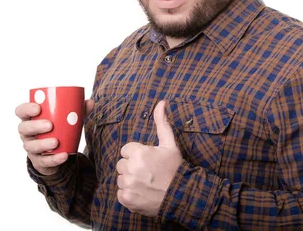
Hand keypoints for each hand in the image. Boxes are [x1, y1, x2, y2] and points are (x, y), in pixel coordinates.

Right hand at [15, 99, 94, 175]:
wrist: (55, 152)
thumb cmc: (58, 128)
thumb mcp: (66, 119)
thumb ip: (77, 110)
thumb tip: (90, 102)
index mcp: (30, 118)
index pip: (21, 111)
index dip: (26, 109)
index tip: (37, 108)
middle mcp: (27, 133)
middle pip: (23, 128)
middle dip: (35, 126)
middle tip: (50, 125)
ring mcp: (31, 147)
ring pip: (31, 146)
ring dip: (43, 144)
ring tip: (56, 142)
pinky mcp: (38, 161)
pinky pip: (43, 161)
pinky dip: (54, 159)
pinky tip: (64, 155)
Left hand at [116, 100, 182, 216]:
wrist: (182, 195)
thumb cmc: (175, 168)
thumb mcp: (170, 144)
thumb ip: (162, 123)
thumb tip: (161, 103)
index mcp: (139, 153)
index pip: (126, 150)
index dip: (137, 155)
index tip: (148, 161)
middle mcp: (132, 168)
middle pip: (121, 164)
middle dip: (131, 167)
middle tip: (147, 172)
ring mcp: (129, 185)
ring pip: (120, 179)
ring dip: (130, 181)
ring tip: (145, 183)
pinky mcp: (127, 199)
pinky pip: (120, 194)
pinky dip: (129, 194)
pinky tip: (141, 193)